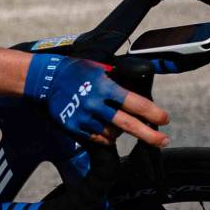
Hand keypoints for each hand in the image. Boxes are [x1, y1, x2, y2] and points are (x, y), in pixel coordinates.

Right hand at [25, 54, 169, 147]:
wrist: (45, 79)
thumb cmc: (76, 70)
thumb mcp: (99, 68)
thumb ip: (117, 80)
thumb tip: (139, 89)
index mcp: (104, 86)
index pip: (135, 103)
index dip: (152, 113)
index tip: (164, 119)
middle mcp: (94, 103)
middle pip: (127, 124)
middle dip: (149, 134)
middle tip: (163, 141)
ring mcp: (83, 117)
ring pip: (112, 133)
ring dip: (121, 132)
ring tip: (123, 127)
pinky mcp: (73, 126)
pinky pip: (96, 138)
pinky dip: (106, 137)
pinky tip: (109, 133)